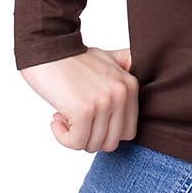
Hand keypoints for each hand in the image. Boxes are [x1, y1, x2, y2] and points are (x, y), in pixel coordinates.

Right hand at [20, 46, 138, 152]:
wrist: (46, 48)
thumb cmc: (73, 58)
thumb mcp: (109, 59)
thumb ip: (126, 69)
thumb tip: (145, 74)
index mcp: (131, 86)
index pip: (127, 132)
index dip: (105, 131)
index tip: (89, 118)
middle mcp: (122, 93)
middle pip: (111, 142)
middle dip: (90, 137)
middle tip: (75, 120)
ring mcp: (104, 102)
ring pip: (93, 145)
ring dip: (73, 136)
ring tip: (64, 114)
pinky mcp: (83, 110)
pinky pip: (76, 142)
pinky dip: (62, 136)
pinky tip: (56, 119)